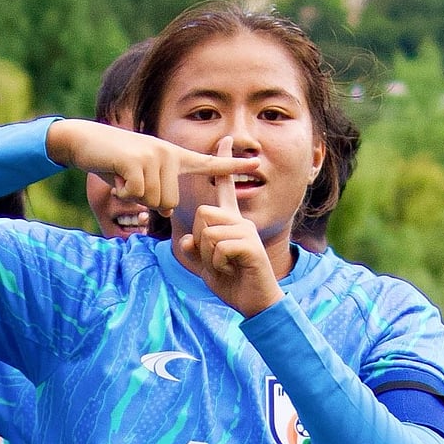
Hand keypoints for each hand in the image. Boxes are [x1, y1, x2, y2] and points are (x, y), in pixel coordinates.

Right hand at [45, 119, 258, 216]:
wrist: (84, 140)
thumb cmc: (112, 161)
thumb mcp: (139, 175)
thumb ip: (156, 191)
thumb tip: (164, 212)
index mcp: (173, 156)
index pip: (207, 164)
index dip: (231, 166)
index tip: (256, 162)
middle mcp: (168, 153)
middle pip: (169, 203)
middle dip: (149, 203)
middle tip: (131, 182)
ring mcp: (153, 155)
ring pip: (153, 201)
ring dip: (134, 197)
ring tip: (123, 177)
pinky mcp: (136, 161)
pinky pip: (137, 195)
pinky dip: (123, 193)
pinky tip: (115, 177)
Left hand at [178, 137, 284, 316]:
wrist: (255, 303)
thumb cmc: (232, 283)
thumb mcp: (206, 266)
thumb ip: (195, 250)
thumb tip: (188, 240)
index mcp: (230, 222)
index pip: (224, 188)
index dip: (223, 164)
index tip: (225, 140)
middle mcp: (240, 222)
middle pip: (203, 213)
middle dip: (200, 240)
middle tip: (214, 259)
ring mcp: (247, 232)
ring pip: (208, 233)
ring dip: (208, 257)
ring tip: (224, 267)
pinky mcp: (251, 247)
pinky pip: (220, 248)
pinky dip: (218, 264)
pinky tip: (231, 270)